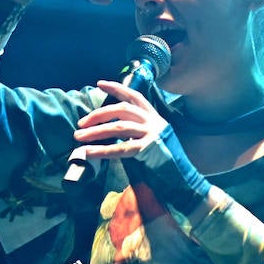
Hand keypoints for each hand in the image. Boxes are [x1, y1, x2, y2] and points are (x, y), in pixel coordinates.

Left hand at [73, 80, 210, 215]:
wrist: (185, 180)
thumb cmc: (166, 163)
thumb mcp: (152, 140)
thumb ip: (135, 134)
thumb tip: (107, 132)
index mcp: (155, 118)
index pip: (134, 97)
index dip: (117, 88)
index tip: (99, 84)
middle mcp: (154, 122)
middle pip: (122, 110)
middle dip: (98, 115)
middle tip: (81, 123)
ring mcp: (152, 134)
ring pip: (118, 127)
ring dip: (95, 132)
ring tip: (78, 137)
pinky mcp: (148, 150)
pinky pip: (120, 148)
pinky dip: (102, 150)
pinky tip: (88, 152)